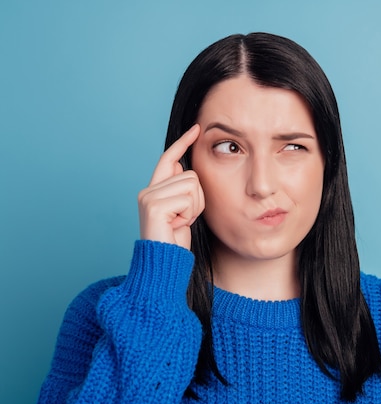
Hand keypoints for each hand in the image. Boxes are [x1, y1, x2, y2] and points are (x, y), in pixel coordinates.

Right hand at [138, 124, 203, 249]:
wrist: (164, 263)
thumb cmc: (175, 241)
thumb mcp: (183, 211)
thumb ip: (181, 190)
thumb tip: (182, 166)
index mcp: (154, 190)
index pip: (169, 159)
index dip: (183, 143)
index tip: (196, 128)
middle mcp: (148, 190)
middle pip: (191, 175)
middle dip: (197, 199)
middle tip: (184, 219)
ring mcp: (148, 197)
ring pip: (192, 185)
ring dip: (194, 207)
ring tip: (180, 222)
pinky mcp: (154, 206)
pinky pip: (188, 199)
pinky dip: (189, 214)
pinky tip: (177, 226)